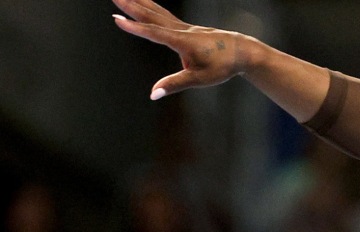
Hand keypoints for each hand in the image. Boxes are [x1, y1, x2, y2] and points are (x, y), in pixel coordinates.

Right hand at [112, 0, 247, 99]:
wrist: (242, 51)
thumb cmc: (222, 66)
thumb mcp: (199, 79)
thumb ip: (174, 84)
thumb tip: (153, 94)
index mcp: (183, 42)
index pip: (155, 33)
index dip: (136, 28)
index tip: (117, 19)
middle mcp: (182, 30)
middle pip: (153, 17)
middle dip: (132, 7)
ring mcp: (184, 27)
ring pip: (158, 12)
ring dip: (140, 2)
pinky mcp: (187, 28)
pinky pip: (164, 15)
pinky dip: (152, 7)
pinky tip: (144, 3)